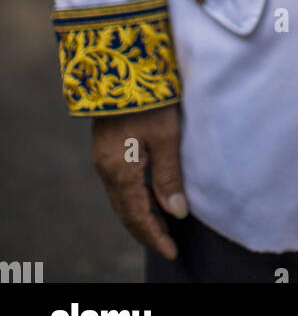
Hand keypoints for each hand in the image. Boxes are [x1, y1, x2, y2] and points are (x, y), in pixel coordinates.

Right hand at [91, 104, 186, 259]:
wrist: (119, 64)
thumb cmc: (149, 98)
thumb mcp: (166, 136)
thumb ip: (169, 176)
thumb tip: (177, 213)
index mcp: (119, 170)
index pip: (138, 216)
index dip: (155, 236)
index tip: (172, 251)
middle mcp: (105, 169)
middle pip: (126, 211)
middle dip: (146, 230)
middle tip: (168, 244)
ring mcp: (103, 158)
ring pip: (121, 198)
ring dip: (140, 214)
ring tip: (163, 225)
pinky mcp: (106, 147)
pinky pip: (119, 183)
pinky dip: (134, 197)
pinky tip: (149, 196)